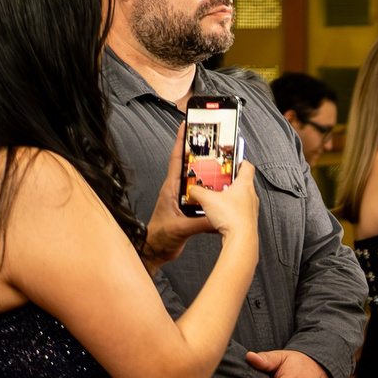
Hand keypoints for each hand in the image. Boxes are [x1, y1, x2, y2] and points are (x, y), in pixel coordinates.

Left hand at [139, 124, 218, 269]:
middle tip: (212, 143)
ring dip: (209, 174)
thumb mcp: (180, 229)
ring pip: (198, 181)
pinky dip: (212, 194)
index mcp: (170, 189)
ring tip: (222, 166)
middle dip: (200, 153)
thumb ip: (199, 224)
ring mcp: (182, 199)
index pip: (176, 160)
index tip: (185, 126)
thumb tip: (218, 219)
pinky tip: (221, 195)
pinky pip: (203, 197)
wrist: (155, 251)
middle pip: (190, 167)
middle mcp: (176, 191)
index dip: (180, 142)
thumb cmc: (159, 238)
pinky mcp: (189, 210)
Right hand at [184, 150, 262, 245]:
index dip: (239, 160)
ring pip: (240, 198)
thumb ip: (196, 191)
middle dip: (229, 180)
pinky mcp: (248, 220)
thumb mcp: (207, 199)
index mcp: (245, 184)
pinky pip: (239, 211)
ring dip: (229, 196)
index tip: (231, 159)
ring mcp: (251, 209)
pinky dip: (230, 210)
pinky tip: (220, 214)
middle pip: (242, 182)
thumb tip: (191, 190)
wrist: (241, 240)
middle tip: (218, 179)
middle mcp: (251, 196)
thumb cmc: (231, 218)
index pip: (247, 165)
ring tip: (216, 197)